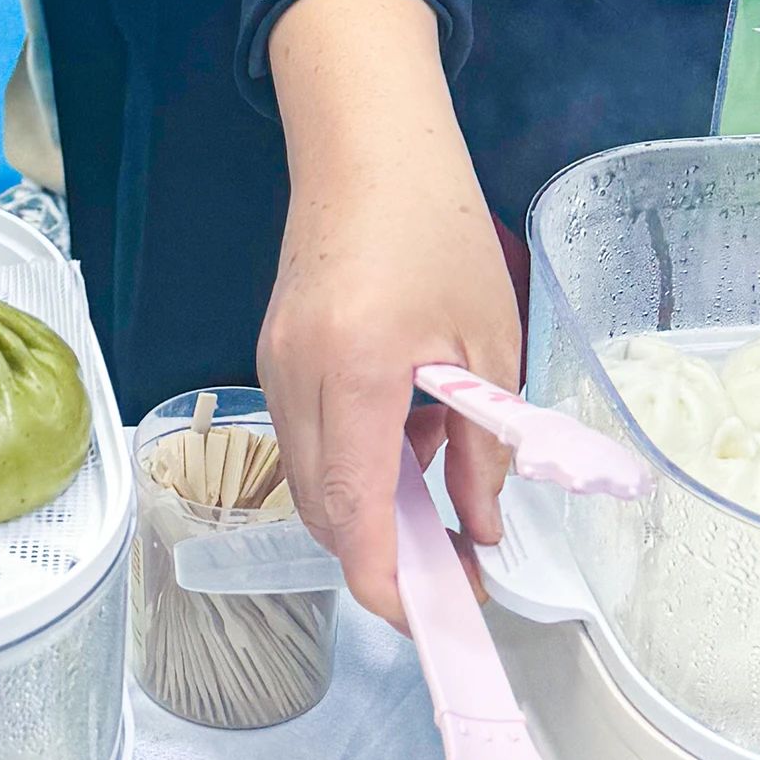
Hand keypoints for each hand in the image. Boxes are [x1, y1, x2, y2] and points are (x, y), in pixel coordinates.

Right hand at [260, 0, 520, 624]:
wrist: (366, 142)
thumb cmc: (436, 226)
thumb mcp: (487, 341)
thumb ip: (485, 446)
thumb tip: (483, 530)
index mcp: (353, 375)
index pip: (354, 518)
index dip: (390, 584)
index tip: (438, 617)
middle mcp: (294, 380)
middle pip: (324, 514)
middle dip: (385, 560)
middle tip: (460, 573)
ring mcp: (273, 368)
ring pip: (314, 481)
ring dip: (373, 511)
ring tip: (448, 499)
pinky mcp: (273, 356)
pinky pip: (310, 439)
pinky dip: (356, 465)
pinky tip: (412, 441)